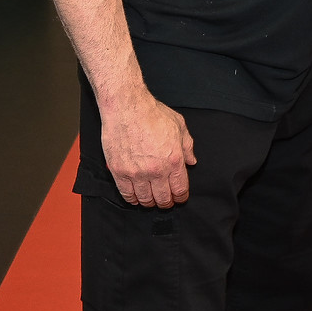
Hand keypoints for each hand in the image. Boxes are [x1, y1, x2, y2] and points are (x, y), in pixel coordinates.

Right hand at [101, 86, 195, 206]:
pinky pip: (126, 193)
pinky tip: (135, 198)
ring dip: (149, 203)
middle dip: (166, 203)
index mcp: (174, 161)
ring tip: (150, 201)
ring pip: (145, 199)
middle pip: (163, 199)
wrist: (127, 107)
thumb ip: (187, 146)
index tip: (179, 199)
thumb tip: (192, 161)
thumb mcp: (179, 126)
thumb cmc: (152, 113)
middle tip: (165, 202)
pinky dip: (132, 199)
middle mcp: (157, 171)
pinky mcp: (119, 171)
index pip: (180, 190)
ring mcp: (137, 173)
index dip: (181, 198)